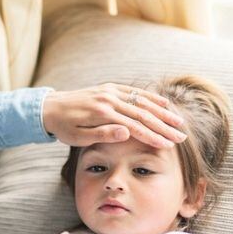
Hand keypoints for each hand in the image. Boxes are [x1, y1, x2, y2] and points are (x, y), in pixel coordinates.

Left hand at [42, 84, 185, 147]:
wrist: (50, 107)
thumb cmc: (64, 127)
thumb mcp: (79, 137)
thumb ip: (103, 134)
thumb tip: (127, 133)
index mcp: (102, 113)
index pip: (134, 126)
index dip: (153, 136)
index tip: (168, 145)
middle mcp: (109, 99)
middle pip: (143, 114)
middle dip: (164, 126)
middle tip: (182, 137)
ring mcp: (111, 91)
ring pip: (143, 101)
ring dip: (163, 112)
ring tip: (180, 122)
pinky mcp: (110, 88)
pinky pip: (135, 92)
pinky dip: (151, 97)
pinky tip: (165, 103)